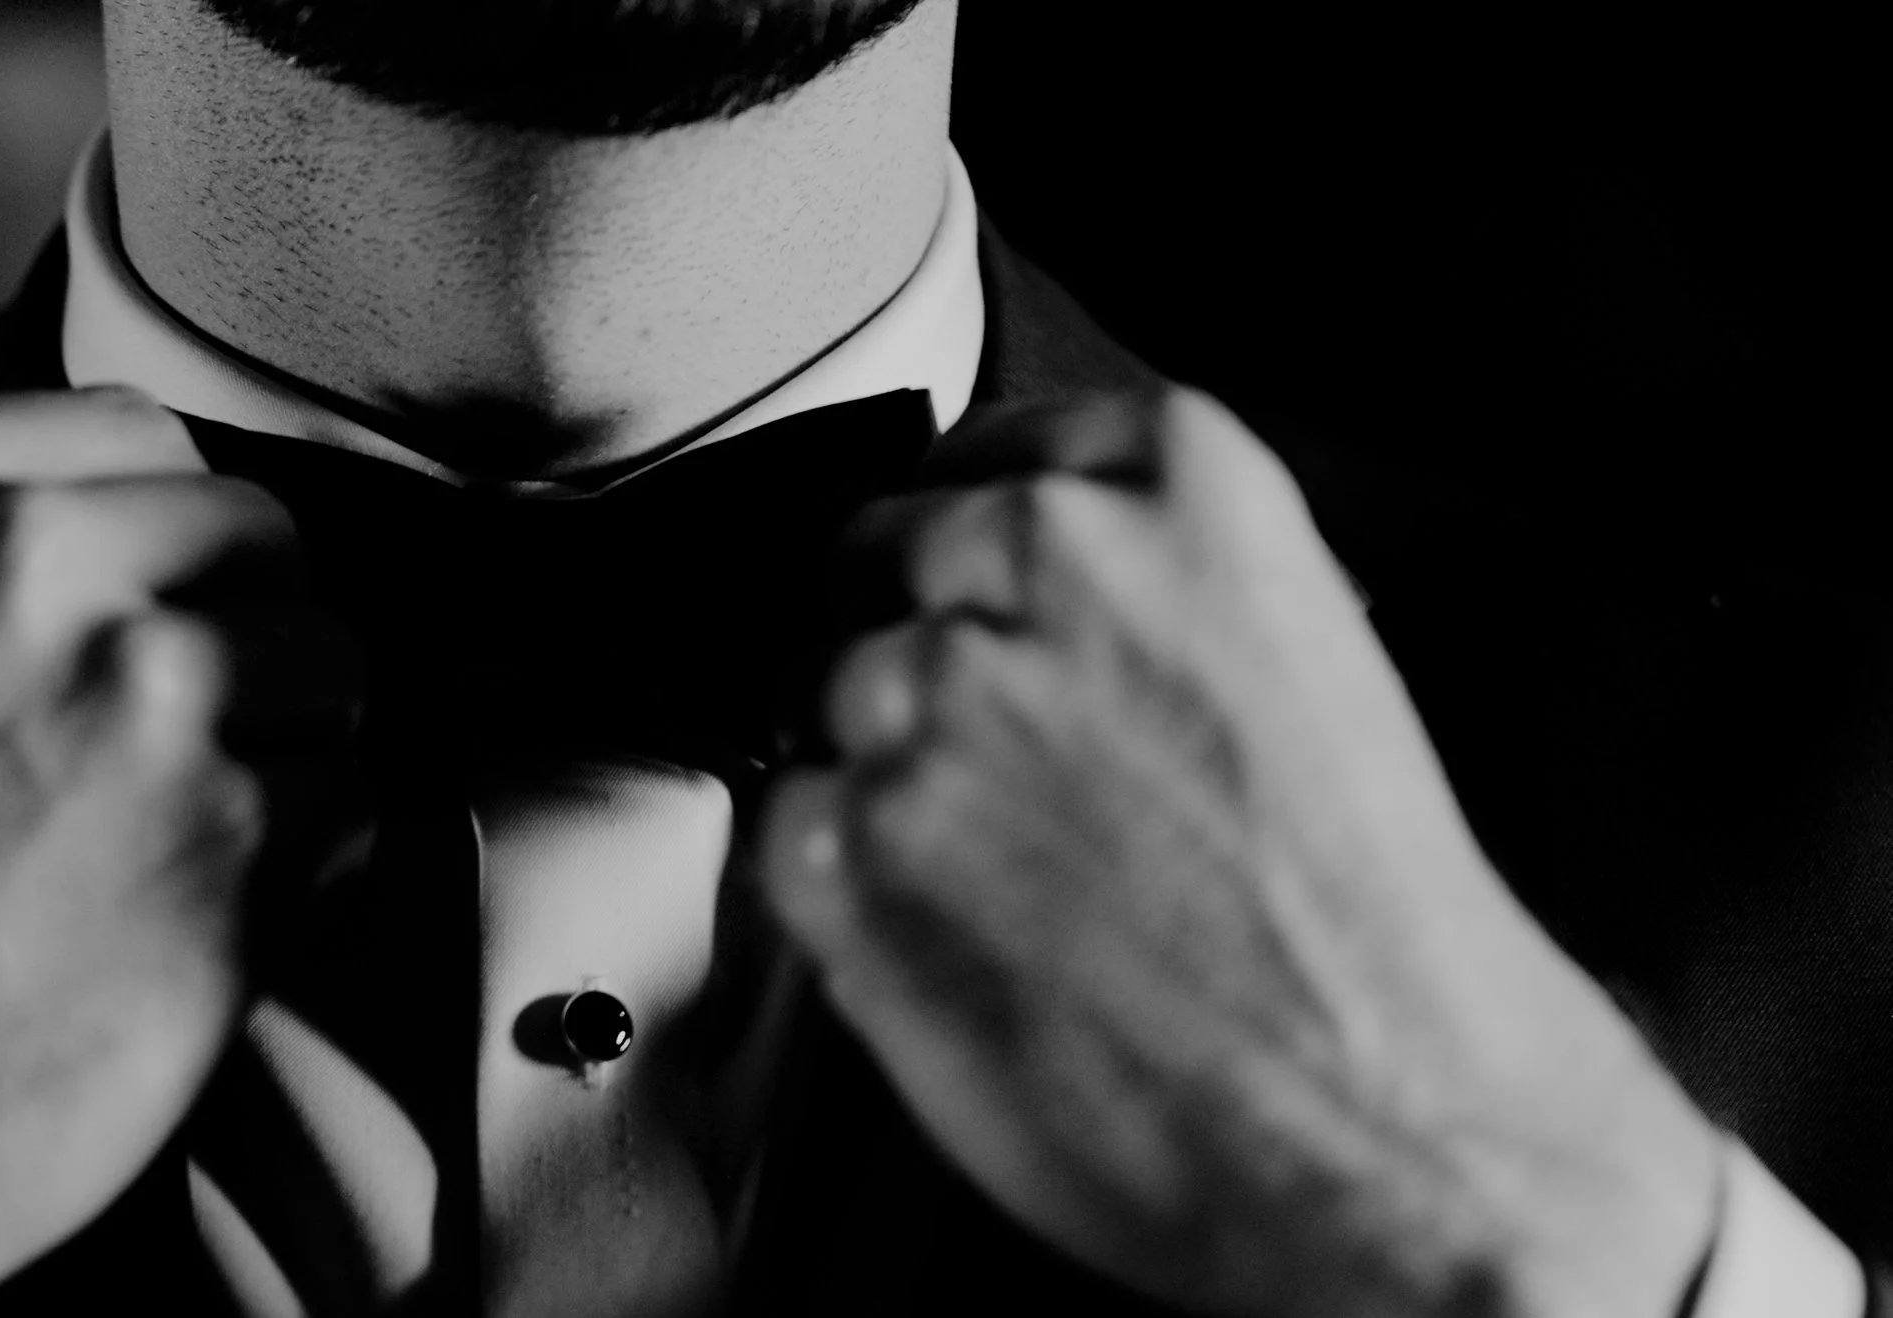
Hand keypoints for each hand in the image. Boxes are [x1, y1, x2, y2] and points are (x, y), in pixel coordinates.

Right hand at [0, 389, 356, 1317]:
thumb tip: (192, 510)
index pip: (147, 437)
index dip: (163, 554)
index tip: (115, 638)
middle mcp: (25, 561)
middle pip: (264, 538)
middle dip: (241, 641)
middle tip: (143, 761)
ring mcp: (141, 693)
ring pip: (331, 667)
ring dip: (283, 757)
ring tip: (142, 852)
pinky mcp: (234, 836)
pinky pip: (357, 805)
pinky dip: (303, 872)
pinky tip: (174, 928)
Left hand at [761, 390, 1722, 1317]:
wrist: (1396, 1128)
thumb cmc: (1376, 936)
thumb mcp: (1306, 665)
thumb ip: (1158, 593)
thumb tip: (1036, 605)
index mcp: (1185, 490)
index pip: (1002, 445)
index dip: (974, 532)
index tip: (974, 584)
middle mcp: (1042, 561)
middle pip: (885, 551)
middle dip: (915, 639)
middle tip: (985, 758)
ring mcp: (930, 697)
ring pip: (826, 687)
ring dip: (880, 767)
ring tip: (998, 878)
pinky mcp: (846, 843)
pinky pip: (788, 816)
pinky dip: (842, 878)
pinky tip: (955, 938)